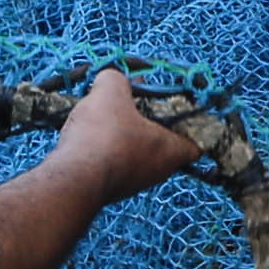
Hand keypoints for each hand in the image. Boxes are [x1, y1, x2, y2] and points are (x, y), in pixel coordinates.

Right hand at [51, 80, 196, 205]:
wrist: (72, 179)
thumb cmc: (103, 136)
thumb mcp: (111, 92)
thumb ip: (116, 79)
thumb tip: (112, 79)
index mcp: (172, 150)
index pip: (197, 141)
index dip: (189, 123)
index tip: (173, 107)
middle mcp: (157, 171)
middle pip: (163, 144)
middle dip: (149, 122)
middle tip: (132, 103)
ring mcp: (133, 183)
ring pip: (136, 153)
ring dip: (123, 135)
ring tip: (104, 114)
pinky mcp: (109, 189)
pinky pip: (113, 164)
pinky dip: (104, 150)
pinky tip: (88, 135)